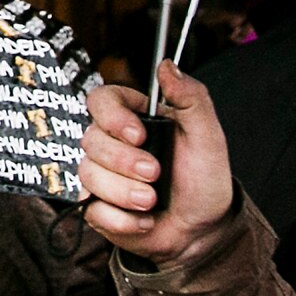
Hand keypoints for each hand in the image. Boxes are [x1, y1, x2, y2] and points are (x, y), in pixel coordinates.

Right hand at [79, 65, 235, 264]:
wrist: (203, 230)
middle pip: (90, 140)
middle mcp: (111, 145)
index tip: (138, 135)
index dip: (112, 117)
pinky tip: (145, 220)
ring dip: (124, 192)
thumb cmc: (204, 179)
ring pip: (88, 175)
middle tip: (155, 174)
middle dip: (124, 162)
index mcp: (134, 119)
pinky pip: (92, 210)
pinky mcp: (97, 208)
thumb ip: (191, 97)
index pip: (101, 100)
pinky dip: (122, 219)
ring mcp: (101, 176)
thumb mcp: (207, 136)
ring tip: (152, 201)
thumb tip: (167, 65)